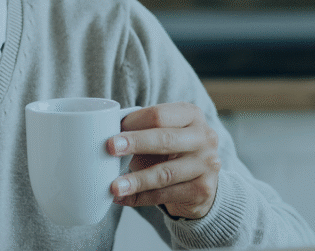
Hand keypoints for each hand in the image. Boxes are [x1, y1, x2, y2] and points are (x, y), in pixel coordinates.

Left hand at [107, 102, 220, 219]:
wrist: (201, 181)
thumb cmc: (172, 151)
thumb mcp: (162, 133)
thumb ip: (142, 130)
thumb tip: (107, 134)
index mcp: (191, 115)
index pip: (159, 115)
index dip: (134, 122)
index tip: (112, 130)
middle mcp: (204, 137)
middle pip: (165, 139)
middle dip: (135, 143)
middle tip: (110, 148)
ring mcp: (207, 164)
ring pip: (165, 173)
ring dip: (136, 180)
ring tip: (114, 186)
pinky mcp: (203, 190)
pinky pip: (165, 195)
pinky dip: (140, 198)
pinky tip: (123, 199)